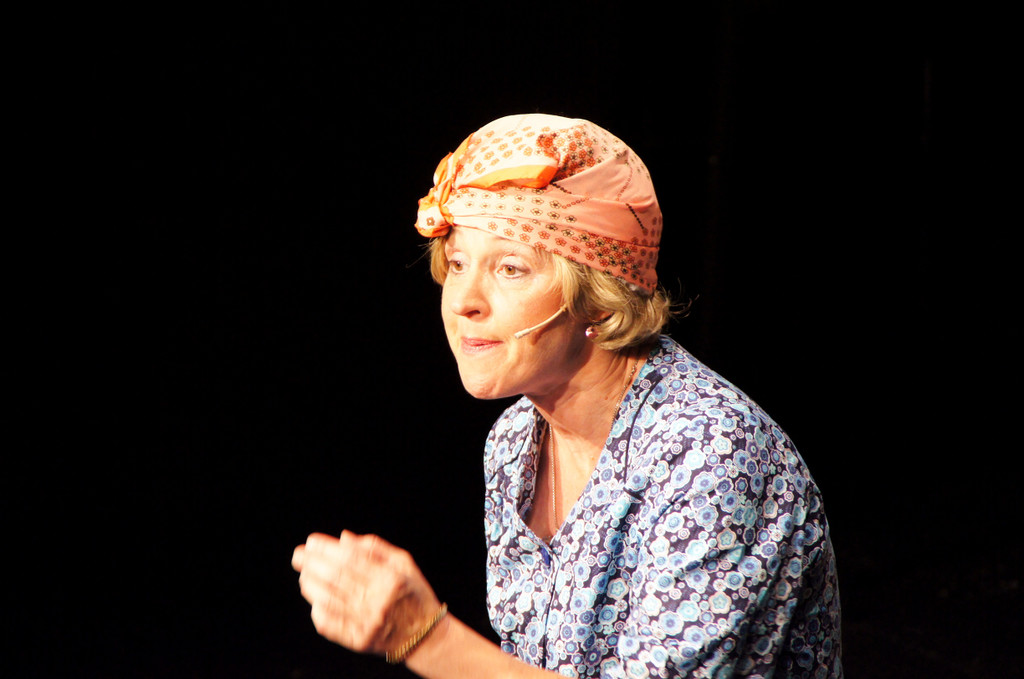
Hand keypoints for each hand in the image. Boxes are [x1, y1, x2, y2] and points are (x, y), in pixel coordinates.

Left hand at [292, 531, 441, 656]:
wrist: (423, 634)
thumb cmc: (411, 592)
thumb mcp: (403, 563)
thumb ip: (375, 548)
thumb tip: (342, 539)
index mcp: (391, 578)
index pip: (351, 559)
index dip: (327, 549)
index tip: (311, 542)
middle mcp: (379, 601)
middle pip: (336, 578)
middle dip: (312, 564)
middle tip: (298, 555)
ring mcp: (368, 623)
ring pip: (329, 600)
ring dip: (310, 585)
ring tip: (303, 574)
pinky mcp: (359, 640)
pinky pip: (330, 625)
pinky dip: (318, 610)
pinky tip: (314, 599)